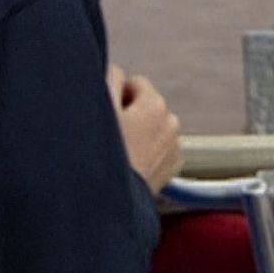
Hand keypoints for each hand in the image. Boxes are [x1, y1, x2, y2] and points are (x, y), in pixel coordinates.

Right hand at [108, 63, 181, 191]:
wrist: (110, 202)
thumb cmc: (105, 155)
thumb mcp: (100, 107)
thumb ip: (109, 78)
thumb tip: (116, 69)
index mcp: (155, 105)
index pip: (133, 82)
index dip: (115, 93)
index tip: (105, 112)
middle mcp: (171, 123)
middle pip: (144, 104)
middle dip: (129, 113)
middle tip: (110, 133)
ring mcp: (173, 148)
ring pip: (151, 128)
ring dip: (138, 133)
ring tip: (119, 151)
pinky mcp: (171, 169)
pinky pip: (157, 149)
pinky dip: (147, 152)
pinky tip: (130, 163)